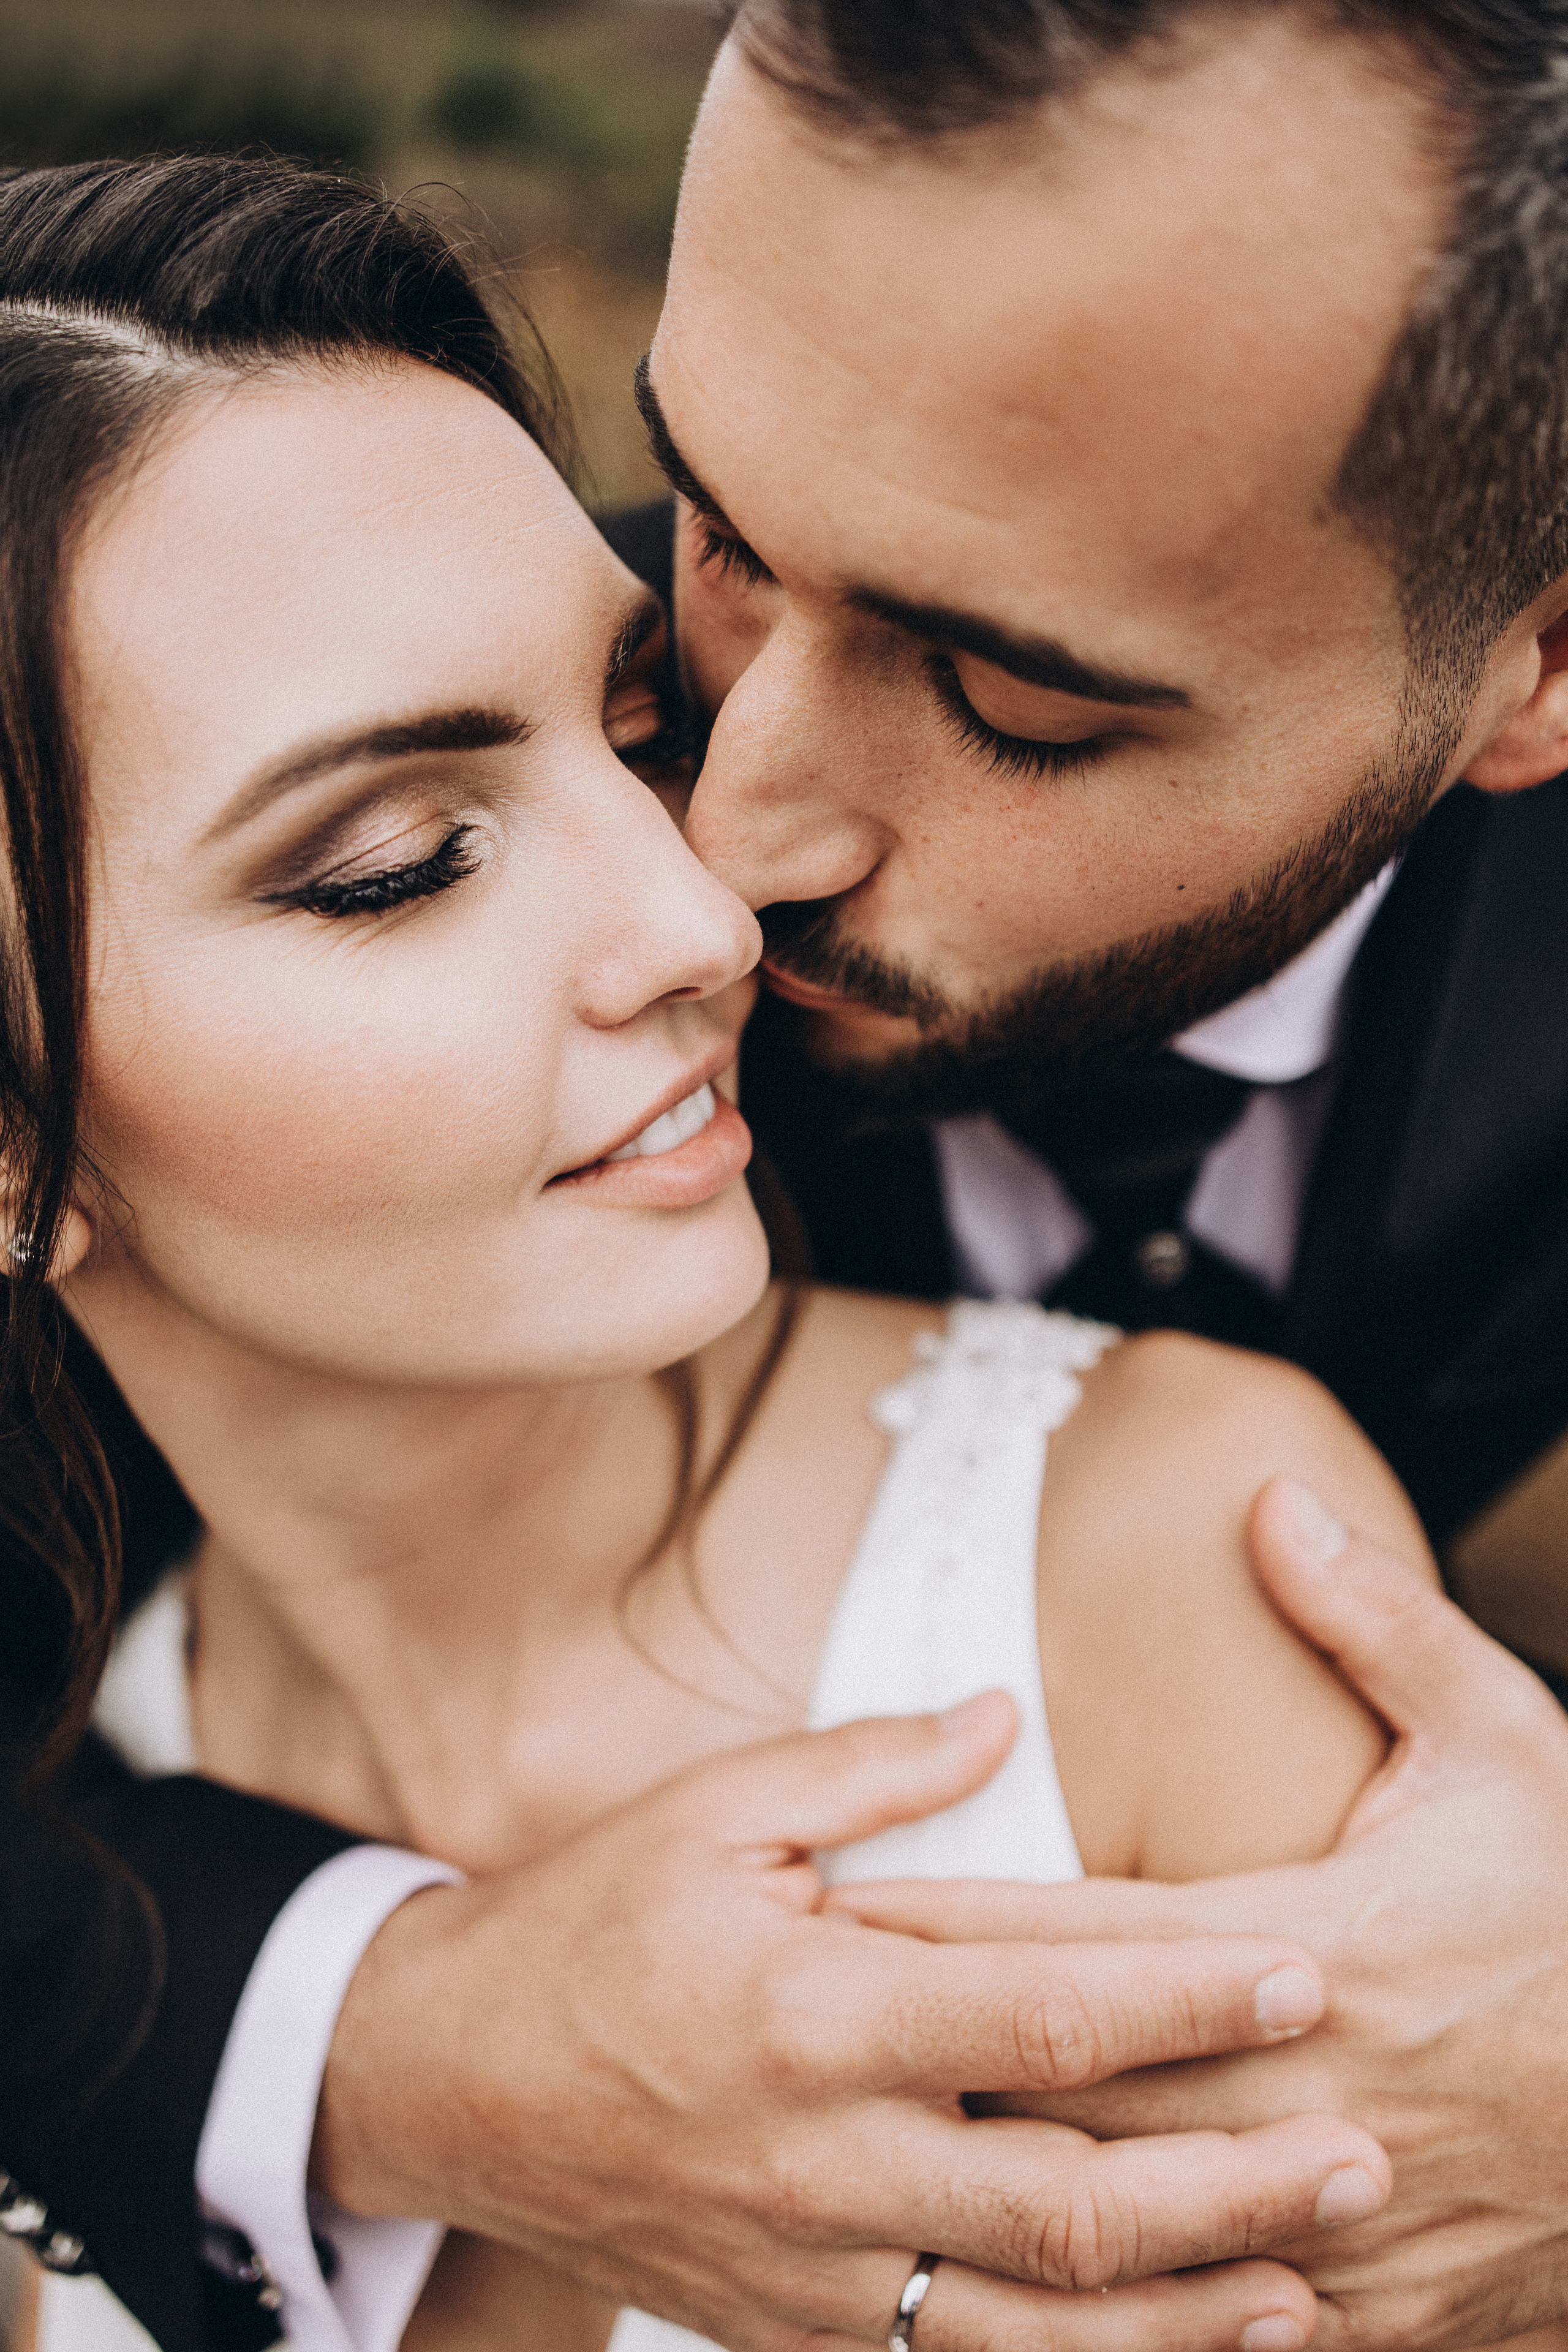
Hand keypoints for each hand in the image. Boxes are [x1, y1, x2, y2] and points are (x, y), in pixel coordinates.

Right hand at [315, 1690, 1388, 2351]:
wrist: (442, 2078)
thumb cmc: (585, 1924)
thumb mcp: (711, 1811)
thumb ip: (869, 1767)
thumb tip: (1001, 1715)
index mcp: (813, 2011)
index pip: (1040, 2014)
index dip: (1185, 2001)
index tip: (1302, 1977)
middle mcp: (824, 2157)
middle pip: (1069, 2209)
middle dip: (1234, 2193)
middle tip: (1361, 2158)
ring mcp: (806, 2266)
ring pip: (1030, 2333)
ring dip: (1180, 2325)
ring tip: (1307, 2298)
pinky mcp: (785, 2330)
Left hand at [834, 1482, 1567, 2350]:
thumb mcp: (1503, 1737)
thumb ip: (1376, 1621)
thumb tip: (1273, 1499)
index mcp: (1314, 1945)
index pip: (1077, 1937)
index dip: (946, 1924)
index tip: (831, 1905)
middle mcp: (1299, 2086)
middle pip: (1065, 2081)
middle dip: (924, 2054)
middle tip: (790, 2030)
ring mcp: (1329, 2212)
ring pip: (1112, 2219)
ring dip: (986, 2188)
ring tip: (854, 2152)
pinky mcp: (1371, 2303)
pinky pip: (1202, 2325)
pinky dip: (1102, 2310)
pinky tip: (1008, 2290)